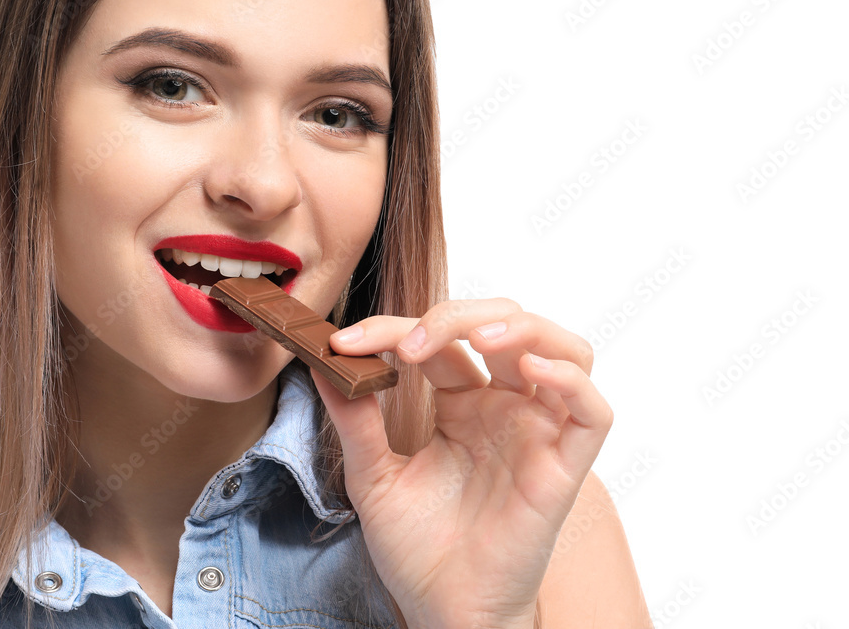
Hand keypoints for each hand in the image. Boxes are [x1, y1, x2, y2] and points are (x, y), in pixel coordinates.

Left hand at [311, 297, 612, 628]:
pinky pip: (592, 410)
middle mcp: (505, 407)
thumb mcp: (374, 476)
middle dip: (458, 316)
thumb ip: (355, 419)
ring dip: (522, 329)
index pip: (440, 342)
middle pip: (504, 325)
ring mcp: (539, 432)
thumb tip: (324, 361)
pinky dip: (569, 377)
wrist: (442, 611)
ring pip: (563, 348)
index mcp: (461, 402)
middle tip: (411, 343)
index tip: (347, 343)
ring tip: (476, 339)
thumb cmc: (416, 549)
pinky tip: (531, 369)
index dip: (395, 329)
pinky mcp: (565, 466)